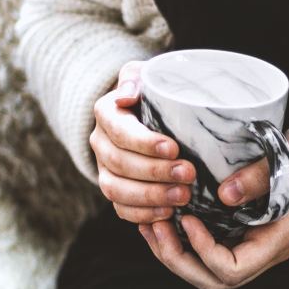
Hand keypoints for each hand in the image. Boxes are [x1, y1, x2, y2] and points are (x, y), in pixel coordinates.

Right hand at [91, 61, 196, 223]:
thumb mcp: (147, 74)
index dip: (145, 143)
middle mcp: (100, 142)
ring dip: (150, 196)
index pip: (119, 130)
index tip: (174, 148)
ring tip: (183, 197)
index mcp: (107, 113)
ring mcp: (104, 169)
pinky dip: (143, 214)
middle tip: (188, 175)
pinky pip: (120, 208)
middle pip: (119, 163)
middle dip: (155, 172)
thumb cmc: (154, 91)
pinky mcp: (115, 190)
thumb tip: (126, 96)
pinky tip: (168, 213)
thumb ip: (135, 78)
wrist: (151, 112)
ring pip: (116, 189)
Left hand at [138, 119, 288, 288]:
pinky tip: (166, 215)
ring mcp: (256, 241)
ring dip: (175, 253)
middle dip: (178, 260)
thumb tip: (225, 194)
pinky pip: (210, 250)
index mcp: (281, 237)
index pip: (234, 269)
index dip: (204, 250)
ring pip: (207, 271)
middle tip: (155, 225)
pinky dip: (182, 240)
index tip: (188, 217)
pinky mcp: (246, 230)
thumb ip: (265, 172)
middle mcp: (266, 247)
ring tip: (152, 223)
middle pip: (214, 280)